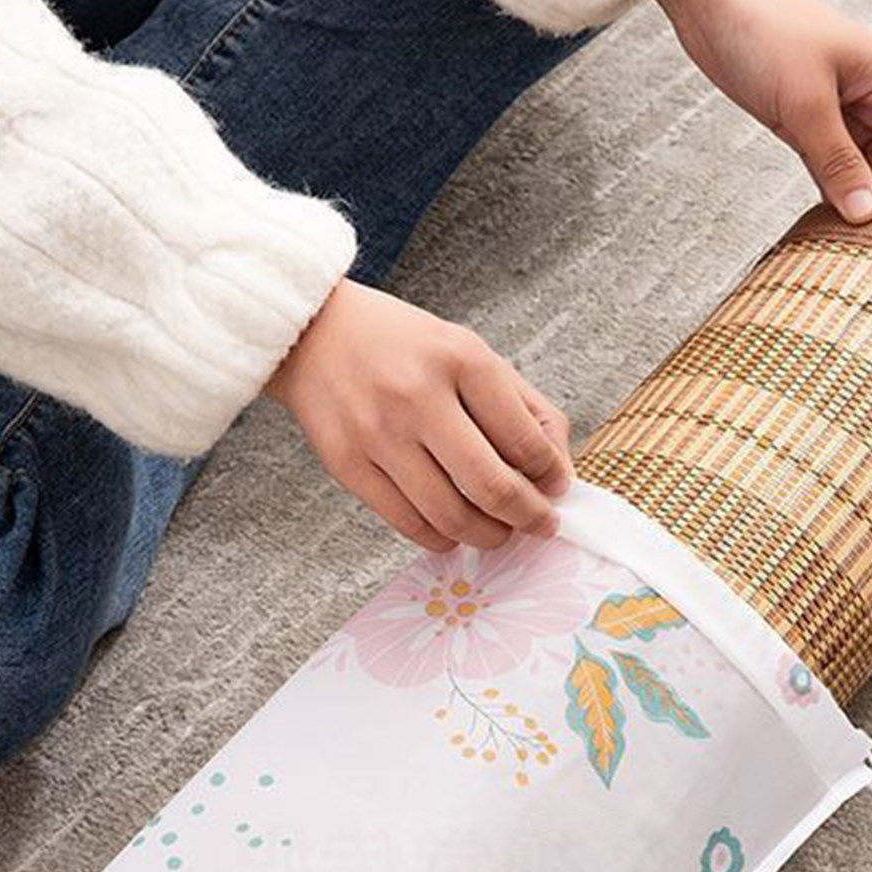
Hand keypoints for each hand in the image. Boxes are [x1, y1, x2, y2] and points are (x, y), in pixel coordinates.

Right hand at [265, 279, 572, 552]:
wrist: (314, 332)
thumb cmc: (404, 347)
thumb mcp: (471, 353)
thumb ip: (524, 409)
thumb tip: (558, 475)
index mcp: (461, 359)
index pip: (525, 440)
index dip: (551, 475)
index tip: (556, 487)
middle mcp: (419, 397)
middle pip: (492, 486)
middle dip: (529, 518)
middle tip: (542, 525)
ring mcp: (379, 435)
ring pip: (451, 516)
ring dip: (489, 536)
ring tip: (500, 531)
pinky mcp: (348, 465)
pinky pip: (409, 524)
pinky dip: (443, 539)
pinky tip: (456, 530)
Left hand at [647, 0, 871, 221]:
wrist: (715, 4)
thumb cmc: (766, 32)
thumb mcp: (806, 104)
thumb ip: (837, 163)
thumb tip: (867, 214)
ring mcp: (843, 116)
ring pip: (865, 178)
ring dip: (865, 215)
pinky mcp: (811, 127)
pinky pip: (834, 173)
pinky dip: (835, 201)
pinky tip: (838, 237)